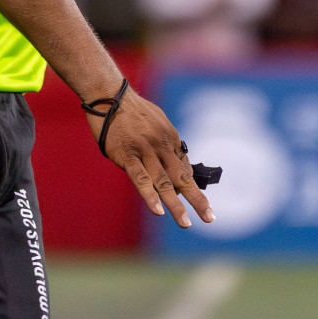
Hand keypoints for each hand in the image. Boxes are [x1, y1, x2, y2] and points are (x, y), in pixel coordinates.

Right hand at [88, 89, 214, 227]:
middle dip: (197, 199)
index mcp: (171, 137)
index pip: (184, 168)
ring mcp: (145, 150)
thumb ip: (165, 143)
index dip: (191, 187)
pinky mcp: (126, 154)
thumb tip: (175, 164)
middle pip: (182, 177)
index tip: (200, 203)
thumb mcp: (157, 122)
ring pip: (163, 182)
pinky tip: (158, 210)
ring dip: (176, 205)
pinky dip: (150, 195)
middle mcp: (162, 145)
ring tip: (186, 223)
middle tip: (210, 218)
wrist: (108, 95)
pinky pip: (140, 178)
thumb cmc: (132, 110)